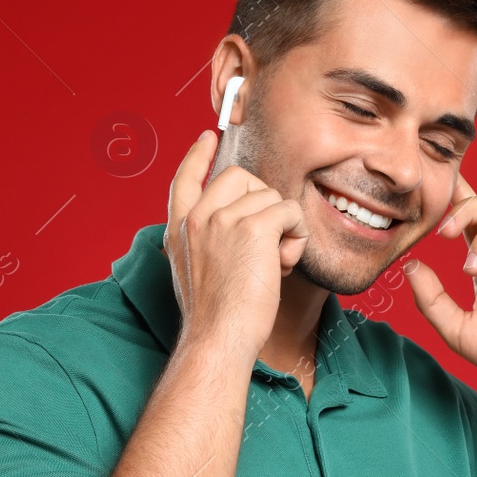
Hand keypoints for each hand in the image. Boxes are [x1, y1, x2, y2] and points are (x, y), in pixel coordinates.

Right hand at [164, 131, 307, 361]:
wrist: (218, 339)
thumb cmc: (215, 319)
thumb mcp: (195, 272)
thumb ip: (207, 243)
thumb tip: (238, 224)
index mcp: (179, 230)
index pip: (185, 179)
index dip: (198, 156)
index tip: (208, 137)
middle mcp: (197, 217)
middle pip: (240, 177)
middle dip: (262, 202)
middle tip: (265, 244)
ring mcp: (223, 218)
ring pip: (271, 197)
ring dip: (283, 229)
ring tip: (272, 266)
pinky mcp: (253, 227)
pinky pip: (290, 211)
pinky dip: (297, 236)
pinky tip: (284, 264)